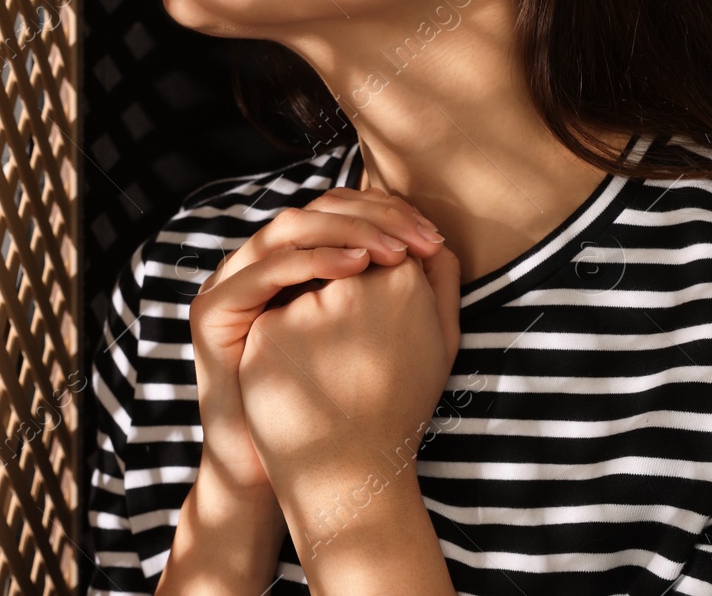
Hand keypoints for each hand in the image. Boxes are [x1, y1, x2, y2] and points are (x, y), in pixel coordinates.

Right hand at [187, 187, 447, 494]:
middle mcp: (259, 262)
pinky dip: (314, 260)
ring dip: (348, 232)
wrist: (283, 464)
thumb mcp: (370, 337)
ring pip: (290, 227)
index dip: (387, 211)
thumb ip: (392, 290)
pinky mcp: (213, 310)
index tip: (433, 236)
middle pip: (315, 207)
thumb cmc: (335, 403)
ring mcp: (231, 281)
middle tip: (420, 238)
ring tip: (394, 252)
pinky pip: (265, 270)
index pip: (338, 207)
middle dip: (374, 216)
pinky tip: (357, 269)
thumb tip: (438, 246)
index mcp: (292, 261)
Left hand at [236, 243, 461, 517]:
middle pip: (341, 256)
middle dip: (344, 284)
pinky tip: (306, 374)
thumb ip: (443, 281)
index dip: (381, 268)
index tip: (379, 300)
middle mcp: (352, 285)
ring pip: (306, 283)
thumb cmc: (400, 405)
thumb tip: (431, 238)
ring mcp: (305, 306)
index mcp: (401, 282)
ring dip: (315, 308)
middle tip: (352, 332)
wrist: (349, 472)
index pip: (383, 244)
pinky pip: (277, 314)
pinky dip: (289, 337)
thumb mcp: (442, 343)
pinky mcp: (268, 329)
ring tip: (333, 359)